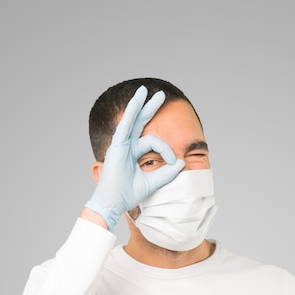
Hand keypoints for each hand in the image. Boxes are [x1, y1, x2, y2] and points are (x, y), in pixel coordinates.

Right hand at [84, 85, 184, 230]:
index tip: (174, 163)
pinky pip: (125, 127)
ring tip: (145, 91)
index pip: (154, 143)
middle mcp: (127, 146)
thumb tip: (181, 163)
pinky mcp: (116, 147)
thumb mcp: (153, 182)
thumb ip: (166, 173)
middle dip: (150, 108)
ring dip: (139, 104)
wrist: (113, 203)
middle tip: (160, 95)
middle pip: (140, 122)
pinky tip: (136, 101)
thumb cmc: (128, 194)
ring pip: (132, 120)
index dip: (166, 150)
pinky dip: (130, 114)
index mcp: (133, 153)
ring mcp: (121, 145)